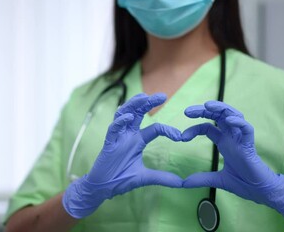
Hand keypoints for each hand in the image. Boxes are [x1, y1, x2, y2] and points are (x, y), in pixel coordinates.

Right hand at [63, 93, 182, 218]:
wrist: (103, 188)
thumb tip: (180, 183)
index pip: (155, 128)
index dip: (167, 130)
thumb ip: (162, 177)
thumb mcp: (145, 177)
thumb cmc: (121, 178)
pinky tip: (127, 118)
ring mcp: (118, 138)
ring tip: (144, 97)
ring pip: (123, 114)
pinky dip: (119, 122)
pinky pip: (112, 129)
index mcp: (137, 140)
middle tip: (163, 96)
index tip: (180, 137)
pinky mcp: (108, 144)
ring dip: (133, 105)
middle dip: (148, 103)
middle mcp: (128, 135)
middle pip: (138, 113)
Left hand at [182, 101, 283, 222]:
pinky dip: (239, 122)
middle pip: (218, 116)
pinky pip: (247, 129)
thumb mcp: (217, 179)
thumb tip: (183, 183)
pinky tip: (229, 120)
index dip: (194, 129)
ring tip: (207, 105)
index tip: (182, 137)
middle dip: (204, 110)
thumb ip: (201, 179)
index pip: (207, 127)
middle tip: (187, 111)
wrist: (260, 192)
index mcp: (224, 142)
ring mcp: (241, 140)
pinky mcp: (250, 145)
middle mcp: (232, 137)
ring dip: (221, 108)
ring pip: (233, 115)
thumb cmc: (243, 182)